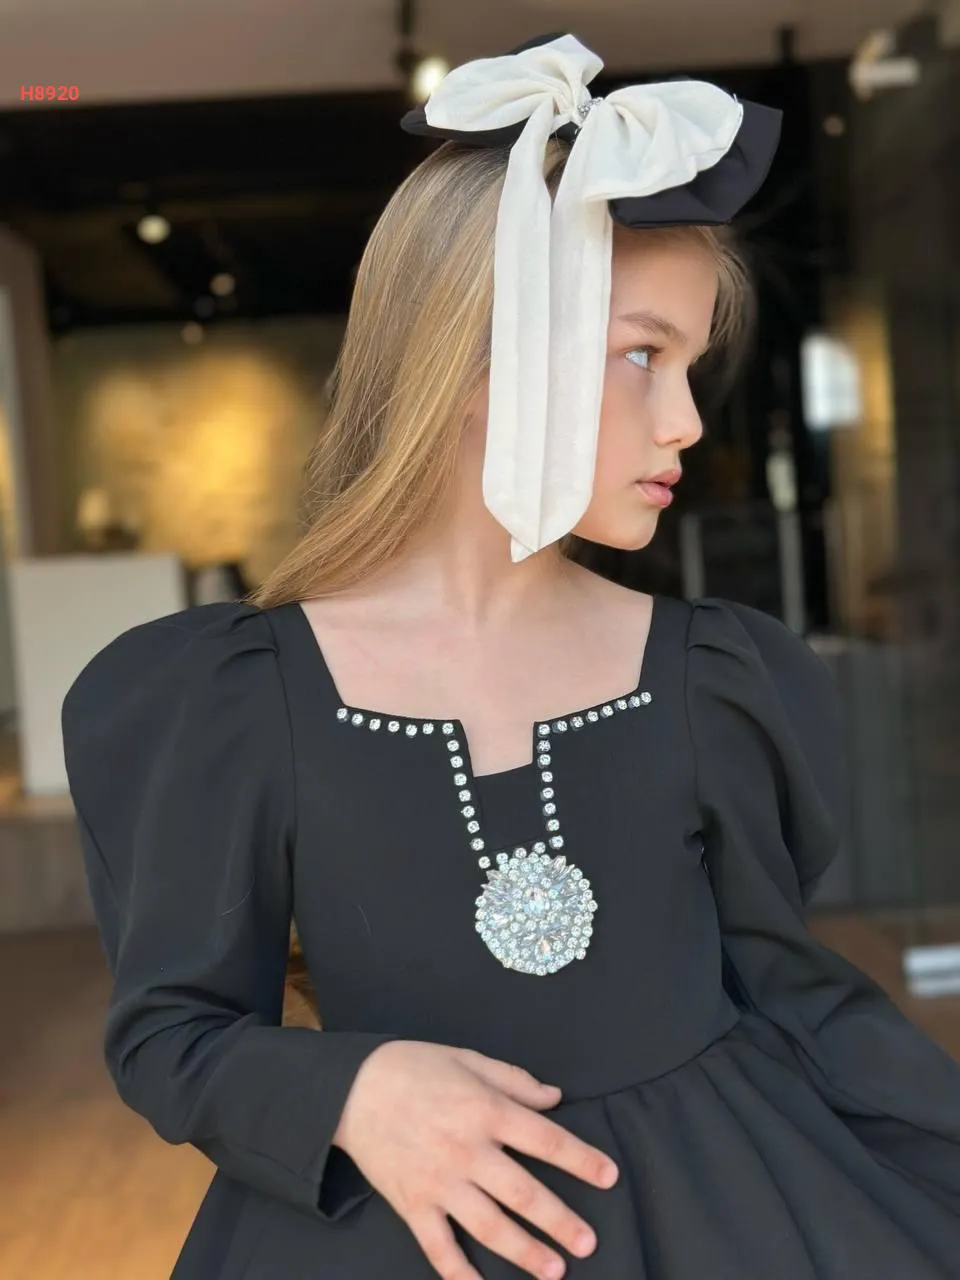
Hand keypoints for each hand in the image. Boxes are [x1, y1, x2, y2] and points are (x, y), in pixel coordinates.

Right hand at [334, 1040, 618, 1279]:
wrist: (350, 1088)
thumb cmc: (413, 1067)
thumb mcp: (467, 1059)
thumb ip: (513, 1080)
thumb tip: (555, 1098)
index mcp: (484, 1110)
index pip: (544, 1139)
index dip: (580, 1158)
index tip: (608, 1176)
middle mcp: (466, 1150)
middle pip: (523, 1192)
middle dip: (559, 1220)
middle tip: (588, 1241)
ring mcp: (439, 1182)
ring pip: (489, 1225)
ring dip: (524, 1251)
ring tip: (554, 1270)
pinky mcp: (412, 1204)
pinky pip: (439, 1247)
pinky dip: (459, 1273)